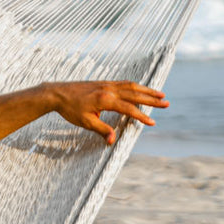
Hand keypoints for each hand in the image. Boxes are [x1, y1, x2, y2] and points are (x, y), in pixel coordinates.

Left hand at [51, 80, 166, 144]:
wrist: (57, 93)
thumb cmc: (70, 109)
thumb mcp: (85, 122)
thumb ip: (101, 130)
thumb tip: (112, 141)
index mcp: (105, 100)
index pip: (129, 108)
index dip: (141, 116)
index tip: (152, 122)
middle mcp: (109, 89)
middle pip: (135, 93)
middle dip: (152, 99)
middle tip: (166, 103)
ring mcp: (107, 84)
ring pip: (131, 86)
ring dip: (146, 90)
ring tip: (160, 94)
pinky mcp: (104, 83)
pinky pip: (124, 83)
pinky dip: (135, 86)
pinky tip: (141, 89)